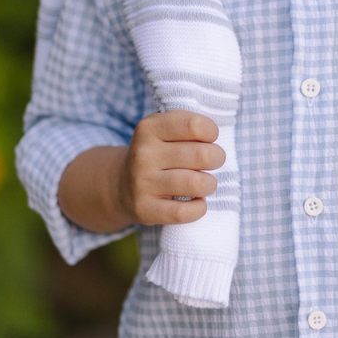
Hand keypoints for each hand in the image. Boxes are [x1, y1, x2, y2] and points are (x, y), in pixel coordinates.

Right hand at [57, 112, 222, 233]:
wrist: (121, 185)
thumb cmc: (157, 154)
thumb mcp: (164, 130)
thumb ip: (188, 126)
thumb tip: (215, 138)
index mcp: (149, 128)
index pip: (195, 125)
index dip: (211, 132)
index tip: (208, 139)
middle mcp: (143, 154)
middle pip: (202, 155)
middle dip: (217, 159)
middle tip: (212, 163)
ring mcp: (142, 183)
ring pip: (196, 183)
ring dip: (210, 184)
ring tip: (205, 183)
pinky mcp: (144, 210)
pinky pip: (183, 212)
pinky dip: (199, 208)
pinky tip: (196, 202)